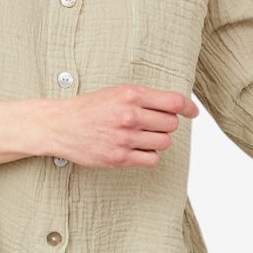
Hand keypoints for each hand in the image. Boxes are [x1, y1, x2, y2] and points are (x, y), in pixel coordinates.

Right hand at [49, 84, 198, 168]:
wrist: (60, 125)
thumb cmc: (88, 108)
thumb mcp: (117, 93)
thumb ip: (144, 98)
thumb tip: (175, 106)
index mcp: (130, 95)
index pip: (174, 101)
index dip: (189, 107)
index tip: (193, 112)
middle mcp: (129, 115)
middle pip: (171, 124)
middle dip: (165, 124)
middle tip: (151, 124)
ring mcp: (125, 138)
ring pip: (164, 142)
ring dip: (156, 140)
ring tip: (140, 136)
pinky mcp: (120, 158)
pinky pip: (152, 159)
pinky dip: (148, 155)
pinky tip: (136, 148)